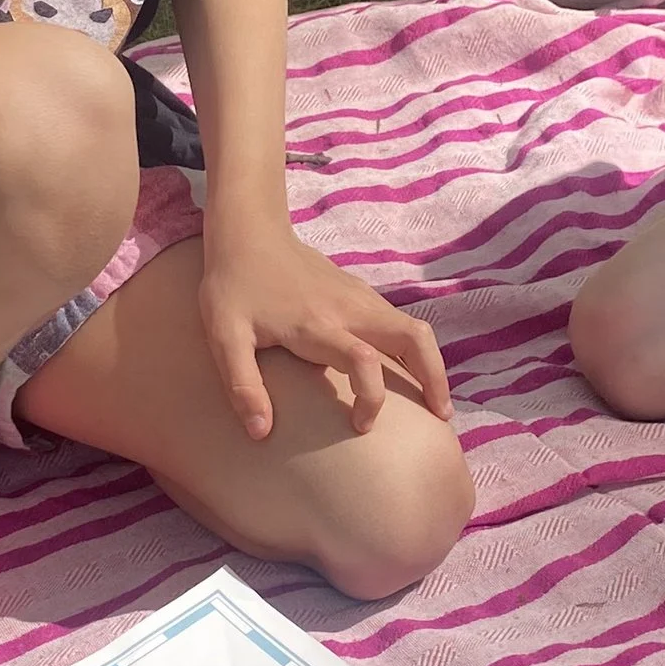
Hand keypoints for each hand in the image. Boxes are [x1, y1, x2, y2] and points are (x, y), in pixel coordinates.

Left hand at [198, 224, 453, 440]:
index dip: (371, 399)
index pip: (364, 362)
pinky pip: (400, 322)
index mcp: (317, 324)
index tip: (360, 427)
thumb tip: (260, 432)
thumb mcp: (223, 336)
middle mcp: (349, 309)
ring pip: (414, 328)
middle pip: (414, 338)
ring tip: (436, 402)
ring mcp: (359, 297)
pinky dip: (415, 349)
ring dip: (431, 364)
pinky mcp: (360, 293)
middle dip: (434, 378)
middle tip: (441, 415)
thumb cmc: (233, 286)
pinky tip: (408, 372)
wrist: (249, 233)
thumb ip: (242, 384)